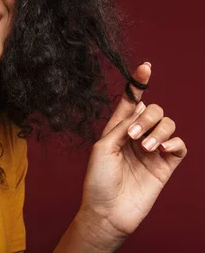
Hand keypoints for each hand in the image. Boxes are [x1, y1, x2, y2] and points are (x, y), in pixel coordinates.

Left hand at [80, 62, 187, 241]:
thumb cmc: (98, 180)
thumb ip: (122, 126)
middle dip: (147, 117)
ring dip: (158, 131)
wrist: (108, 211)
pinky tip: (161, 151)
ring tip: (145, 148)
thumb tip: (141, 112)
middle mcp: (137, 136)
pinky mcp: (166, 165)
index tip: (145, 67)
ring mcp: (152, 150)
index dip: (138, 84)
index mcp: (118, 128)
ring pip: (168, 123)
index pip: (131, 101)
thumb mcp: (103, 147)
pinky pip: (180, 145)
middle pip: (154, 109)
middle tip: (133, 137)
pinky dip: (173, 143)